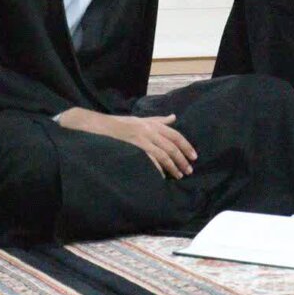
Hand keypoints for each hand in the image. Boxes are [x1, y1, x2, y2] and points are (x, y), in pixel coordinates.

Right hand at [57, 108, 197, 178]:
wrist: (99, 126)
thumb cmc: (119, 124)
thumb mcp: (140, 119)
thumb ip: (158, 120)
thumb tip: (174, 117)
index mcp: (151, 123)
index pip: (175, 135)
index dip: (186, 146)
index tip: (194, 157)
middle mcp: (148, 130)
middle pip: (171, 146)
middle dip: (182, 159)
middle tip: (189, 171)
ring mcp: (140, 139)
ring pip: (163, 154)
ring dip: (172, 167)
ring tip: (178, 176)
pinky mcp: (133, 148)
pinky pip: (149, 160)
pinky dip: (157, 169)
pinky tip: (161, 177)